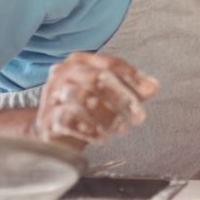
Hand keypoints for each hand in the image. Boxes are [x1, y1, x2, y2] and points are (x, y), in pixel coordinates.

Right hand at [34, 52, 158, 148]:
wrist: (53, 134)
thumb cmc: (86, 110)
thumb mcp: (111, 96)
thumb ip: (132, 89)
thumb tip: (152, 86)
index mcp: (79, 62)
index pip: (110, 64)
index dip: (132, 77)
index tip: (150, 90)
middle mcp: (62, 74)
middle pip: (97, 79)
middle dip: (123, 98)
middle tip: (138, 117)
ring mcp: (52, 96)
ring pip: (82, 98)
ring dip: (108, 116)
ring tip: (121, 129)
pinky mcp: (46, 119)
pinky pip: (69, 120)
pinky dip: (91, 130)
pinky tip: (102, 137)